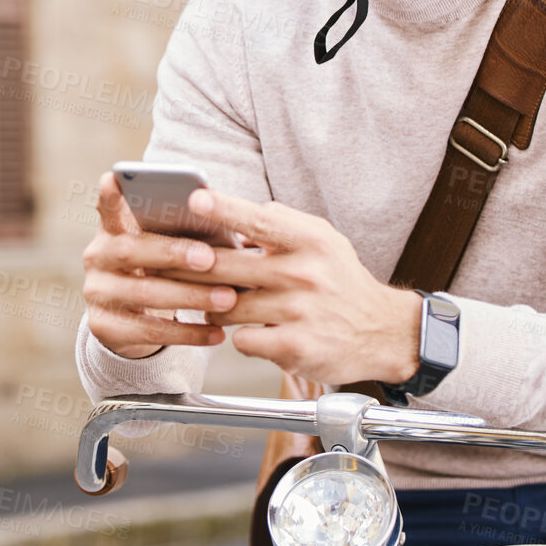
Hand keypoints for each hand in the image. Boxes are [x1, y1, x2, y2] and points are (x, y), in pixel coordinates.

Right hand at [81, 172, 239, 358]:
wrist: (130, 320)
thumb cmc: (160, 270)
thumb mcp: (163, 248)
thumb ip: (178, 232)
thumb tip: (226, 223)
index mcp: (112, 229)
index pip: (107, 207)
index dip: (110, 195)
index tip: (114, 177)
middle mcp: (96, 257)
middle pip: (131, 250)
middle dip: (173, 253)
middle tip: (210, 258)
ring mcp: (96, 293)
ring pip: (144, 293)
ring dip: (191, 296)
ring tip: (228, 299)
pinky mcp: (103, 327)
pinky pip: (149, 331)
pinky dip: (188, 333)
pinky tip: (217, 333)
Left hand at [167, 188, 422, 385]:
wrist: (383, 332)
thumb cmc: (342, 282)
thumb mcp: (324, 241)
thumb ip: (284, 223)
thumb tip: (240, 210)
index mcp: (310, 241)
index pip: (260, 221)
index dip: (224, 209)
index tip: (195, 199)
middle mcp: (304, 273)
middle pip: (228, 267)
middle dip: (188, 266)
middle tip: (162, 264)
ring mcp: (298, 311)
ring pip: (227, 306)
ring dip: (211, 307)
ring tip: (212, 304)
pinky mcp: (294, 346)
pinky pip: (242, 338)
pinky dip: (240, 335)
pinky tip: (253, 332)